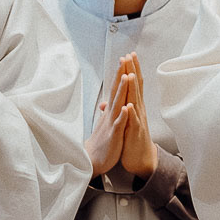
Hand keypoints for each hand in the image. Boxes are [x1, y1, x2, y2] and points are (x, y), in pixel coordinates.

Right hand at [86, 59, 132, 177]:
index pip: (117, 88)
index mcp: (111, 110)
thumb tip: (107, 100)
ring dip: (122, 90)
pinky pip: (118, 125)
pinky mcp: (113, 135)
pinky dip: (122, 116)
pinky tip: (126, 107)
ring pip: (118, 104)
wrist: (93, 160)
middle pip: (117, 91)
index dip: (121, 74)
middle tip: (125, 58)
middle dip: (121, 74)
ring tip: (126, 76)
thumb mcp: (106, 122)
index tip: (126, 58)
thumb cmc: (102, 141)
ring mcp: (111, 123)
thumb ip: (108, 110)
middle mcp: (111, 113)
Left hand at [118, 54, 157, 179]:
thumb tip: (108, 102)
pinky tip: (130, 105)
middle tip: (130, 55)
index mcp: (135, 106)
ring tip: (130, 73)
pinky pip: (134, 122)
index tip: (128, 54)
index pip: (133, 84)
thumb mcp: (124, 121)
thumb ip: (118, 110)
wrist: (140, 159)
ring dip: (133, 88)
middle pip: (136, 87)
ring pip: (136, 101)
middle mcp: (139, 110)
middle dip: (133, 70)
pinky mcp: (136, 133)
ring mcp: (138, 120)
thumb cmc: (132, 139)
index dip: (131, 69)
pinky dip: (132, 113)